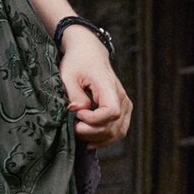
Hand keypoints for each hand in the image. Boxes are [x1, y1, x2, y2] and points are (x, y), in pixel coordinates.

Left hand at [57, 28, 132, 150]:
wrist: (89, 53)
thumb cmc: (78, 62)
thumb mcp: (68, 75)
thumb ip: (74, 94)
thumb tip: (78, 111)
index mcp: (108, 86)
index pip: (111, 112)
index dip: (93, 120)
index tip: (78, 115)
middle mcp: (121, 96)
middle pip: (113, 126)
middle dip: (91, 132)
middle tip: (73, 126)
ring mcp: (125, 105)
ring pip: (118, 132)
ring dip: (97, 138)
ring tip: (80, 133)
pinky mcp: (123, 111)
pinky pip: (119, 132)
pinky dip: (105, 139)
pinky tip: (90, 140)